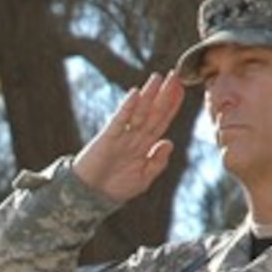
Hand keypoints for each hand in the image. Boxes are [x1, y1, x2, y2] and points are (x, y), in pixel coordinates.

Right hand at [73, 71, 184, 203]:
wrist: (89, 196)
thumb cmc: (114, 188)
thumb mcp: (143, 179)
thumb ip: (156, 163)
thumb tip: (168, 142)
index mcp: (144, 146)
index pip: (161, 121)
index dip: (172, 106)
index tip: (182, 89)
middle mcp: (134, 137)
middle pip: (153, 112)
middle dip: (165, 95)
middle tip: (176, 75)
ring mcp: (121, 136)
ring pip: (138, 112)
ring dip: (149, 95)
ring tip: (158, 78)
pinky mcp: (107, 138)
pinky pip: (119, 120)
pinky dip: (127, 107)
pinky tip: (135, 94)